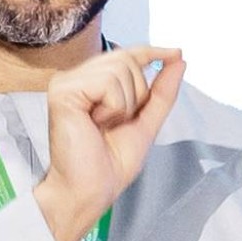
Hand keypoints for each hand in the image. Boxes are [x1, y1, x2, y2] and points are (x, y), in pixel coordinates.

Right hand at [34, 47, 185, 240]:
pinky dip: (114, 107)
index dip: (152, 51)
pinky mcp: (63, 90)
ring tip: (103, 126)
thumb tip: (178, 59)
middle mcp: (76, 77)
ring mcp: (67, 82)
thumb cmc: (109, 165)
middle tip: (116, 122)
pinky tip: (95, 124)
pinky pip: (108, 83)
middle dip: (137, 93)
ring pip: (120, 68)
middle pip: (127, 58)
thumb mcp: (145, 123)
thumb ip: (161, 92)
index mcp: (92, 83)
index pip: (126, 54)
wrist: (90, 190)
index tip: (176, 52)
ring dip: (125, 104)